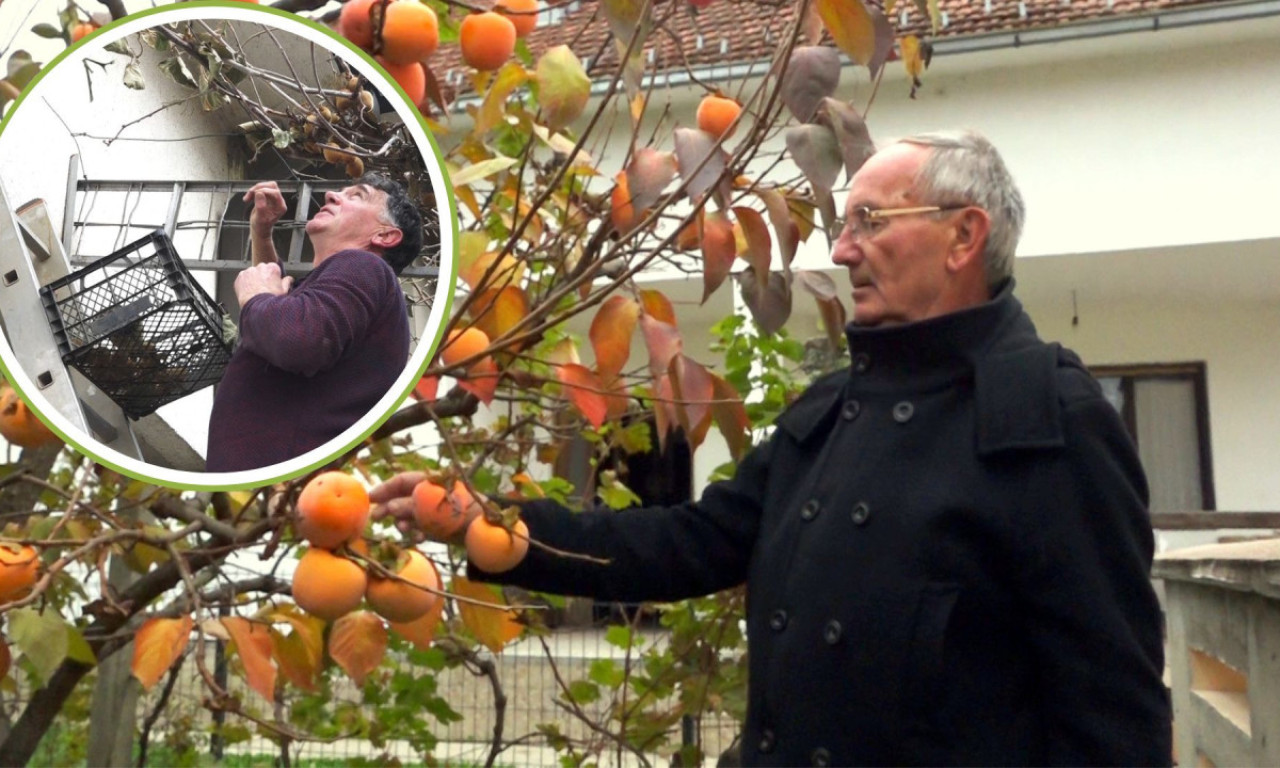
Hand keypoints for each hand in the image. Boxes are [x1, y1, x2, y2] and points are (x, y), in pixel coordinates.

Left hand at [233, 262, 292, 307]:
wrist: (256, 307)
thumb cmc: (270, 299)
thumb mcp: (284, 291)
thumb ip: (287, 282)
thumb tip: (290, 279)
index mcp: (272, 268)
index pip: (273, 268)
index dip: (273, 276)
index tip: (272, 283)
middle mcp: (260, 267)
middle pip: (262, 269)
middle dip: (263, 276)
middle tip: (264, 288)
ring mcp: (249, 271)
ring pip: (252, 273)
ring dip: (253, 279)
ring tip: (256, 291)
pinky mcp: (240, 277)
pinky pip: (243, 278)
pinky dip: (245, 283)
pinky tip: (249, 291)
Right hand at [243, 181, 286, 237]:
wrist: (259, 229)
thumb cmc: (261, 226)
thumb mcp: (260, 218)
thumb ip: (260, 206)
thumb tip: (259, 193)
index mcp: (280, 206)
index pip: (275, 192)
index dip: (265, 191)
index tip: (255, 194)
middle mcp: (278, 201)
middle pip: (272, 186)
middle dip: (259, 187)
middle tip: (250, 193)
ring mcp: (273, 198)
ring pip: (265, 186)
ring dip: (255, 189)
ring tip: (248, 197)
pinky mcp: (267, 197)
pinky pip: (260, 189)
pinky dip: (253, 192)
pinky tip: (248, 198)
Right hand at [370, 471, 484, 542]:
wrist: (483, 531)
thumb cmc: (460, 512)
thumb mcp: (431, 508)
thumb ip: (409, 506)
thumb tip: (389, 506)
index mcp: (430, 482)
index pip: (402, 481)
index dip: (385, 488)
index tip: (370, 498)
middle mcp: (429, 494)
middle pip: (402, 497)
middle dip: (390, 508)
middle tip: (377, 519)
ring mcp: (433, 509)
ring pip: (409, 514)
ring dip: (403, 523)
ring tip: (404, 530)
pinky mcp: (437, 524)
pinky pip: (419, 526)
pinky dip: (416, 532)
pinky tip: (420, 538)